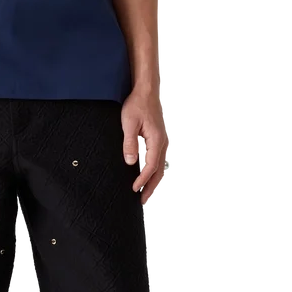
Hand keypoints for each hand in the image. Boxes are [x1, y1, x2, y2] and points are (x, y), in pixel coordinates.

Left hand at [121, 86, 170, 205]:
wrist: (146, 90)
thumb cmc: (137, 104)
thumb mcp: (129, 123)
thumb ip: (130, 143)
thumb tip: (130, 162)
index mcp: (156, 140)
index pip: (150, 167)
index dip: (142, 180)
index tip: (134, 190)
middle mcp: (162, 142)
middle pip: (159, 171)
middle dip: (151, 187)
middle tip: (142, 200)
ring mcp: (162, 140)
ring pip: (160, 165)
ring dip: (153, 179)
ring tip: (145, 191)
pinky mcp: (158, 137)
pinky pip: (158, 158)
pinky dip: (154, 169)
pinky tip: (146, 172)